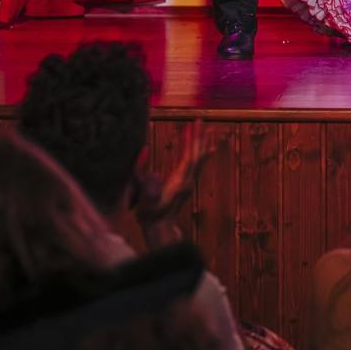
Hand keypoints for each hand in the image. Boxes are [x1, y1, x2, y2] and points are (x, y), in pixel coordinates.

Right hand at [134, 122, 205, 237]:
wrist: (160, 230)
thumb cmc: (150, 215)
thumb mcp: (142, 196)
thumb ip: (141, 174)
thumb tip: (144, 151)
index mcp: (180, 181)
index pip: (190, 155)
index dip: (192, 140)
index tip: (193, 124)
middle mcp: (189, 180)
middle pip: (197, 155)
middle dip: (199, 136)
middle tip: (201, 119)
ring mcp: (189, 183)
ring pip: (200, 160)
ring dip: (203, 144)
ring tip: (209, 129)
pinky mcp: (186, 185)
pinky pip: (196, 165)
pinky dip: (200, 154)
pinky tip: (205, 148)